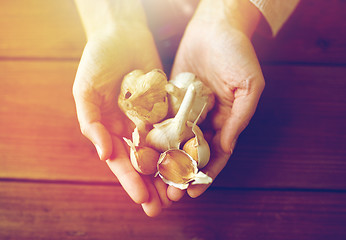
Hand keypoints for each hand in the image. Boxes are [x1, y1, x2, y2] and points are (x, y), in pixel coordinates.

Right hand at [72, 22, 170, 215]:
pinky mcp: (166, 107)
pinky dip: (183, 143)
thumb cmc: (97, 60)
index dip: (131, 181)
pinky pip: (175, 127)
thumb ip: (91, 123)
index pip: (122, 162)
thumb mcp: (84, 90)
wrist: (121, 33)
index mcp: (110, 130)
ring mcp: (150, 119)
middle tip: (165, 205)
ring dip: (171, 170)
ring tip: (182, 188)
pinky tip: (192, 157)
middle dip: (154, 184)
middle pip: (144, 162)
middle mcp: (131, 128)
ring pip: (163, 150)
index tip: (144, 200)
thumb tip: (102, 155)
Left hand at [169, 0, 264, 199]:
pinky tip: (143, 149)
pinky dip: (155, 134)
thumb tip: (227, 147)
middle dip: (182, 172)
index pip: (216, 154)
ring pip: (175, 140)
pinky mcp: (172, 97)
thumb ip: (239, 118)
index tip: (193, 192)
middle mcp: (206, 119)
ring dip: (166, 160)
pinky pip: (163, 118)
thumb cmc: (237, 53)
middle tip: (169, 193)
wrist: (215, 26)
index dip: (206, 174)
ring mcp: (187, 109)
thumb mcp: (249, 86)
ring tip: (153, 179)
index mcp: (226, 120)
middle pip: (192, 152)